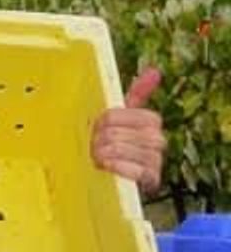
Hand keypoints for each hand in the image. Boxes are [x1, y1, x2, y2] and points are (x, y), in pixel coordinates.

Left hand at [91, 68, 165, 193]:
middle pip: (134, 132)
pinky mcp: (150, 181)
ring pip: (132, 150)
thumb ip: (136, 93)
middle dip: (107, 136)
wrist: (101, 169)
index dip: (115, 119)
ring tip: (96, 155)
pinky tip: (106, 165)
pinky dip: (118, 167)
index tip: (99, 123)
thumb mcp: (116, 114)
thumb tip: (155, 71)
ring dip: (107, 152)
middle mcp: (158, 142)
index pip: (140, 115)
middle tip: (93, 142)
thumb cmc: (107, 138)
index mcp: (150, 123)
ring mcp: (156, 162)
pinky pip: (138, 171)